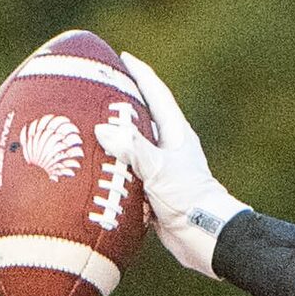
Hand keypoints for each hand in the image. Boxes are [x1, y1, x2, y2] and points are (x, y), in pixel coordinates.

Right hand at [95, 50, 248, 277]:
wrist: (206, 237)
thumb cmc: (189, 199)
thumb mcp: (159, 169)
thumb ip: (132, 148)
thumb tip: (104, 129)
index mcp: (177, 134)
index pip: (156, 94)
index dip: (140, 74)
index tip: (123, 58)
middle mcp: (170, 149)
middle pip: (144, 117)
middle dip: (122, 103)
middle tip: (98, 90)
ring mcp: (163, 171)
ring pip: (135, 148)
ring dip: (115, 139)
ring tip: (88, 127)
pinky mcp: (156, 193)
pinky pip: (130, 174)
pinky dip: (114, 169)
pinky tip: (96, 169)